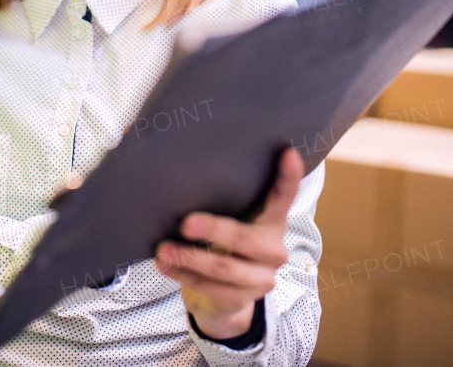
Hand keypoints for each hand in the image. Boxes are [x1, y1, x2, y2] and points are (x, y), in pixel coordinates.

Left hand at [155, 148, 303, 339]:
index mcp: (273, 222)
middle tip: (185, 223)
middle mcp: (274, 249)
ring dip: (189, 258)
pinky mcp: (243, 299)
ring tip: (163, 250)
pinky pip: (210, 287)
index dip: (288, 176)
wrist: (226, 298)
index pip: (284, 197)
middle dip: (213, 230)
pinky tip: (165, 266)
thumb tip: (176, 165)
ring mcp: (261, 277)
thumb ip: (221, 202)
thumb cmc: (225, 246)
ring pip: (223, 268)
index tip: (288, 153)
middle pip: (244, 239)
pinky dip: (184, 275)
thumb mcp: (231, 222)